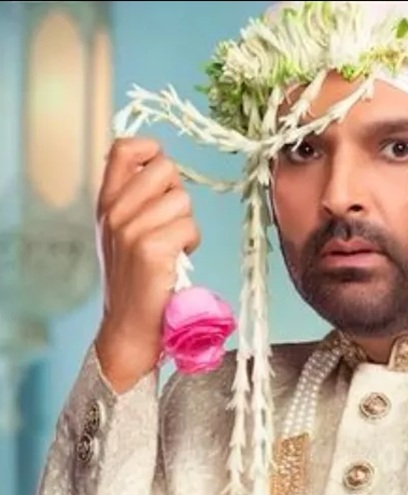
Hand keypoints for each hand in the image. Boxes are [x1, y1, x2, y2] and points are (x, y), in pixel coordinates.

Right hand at [94, 137, 200, 392]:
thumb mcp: (124, 229)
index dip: (152, 152)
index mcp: (106, 201)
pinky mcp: (151, 248)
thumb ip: (136, 197)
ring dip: (187, 224)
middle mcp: (114, 211)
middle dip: (178, 193)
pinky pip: (189, 227)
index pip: (125, 148)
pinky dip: (191, 243)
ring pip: (182, 200)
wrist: (130, 323)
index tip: (162, 177)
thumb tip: (161, 165)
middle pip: (165, 168)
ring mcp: (130, 228)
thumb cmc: (135, 276)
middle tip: (170, 222)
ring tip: (172, 247)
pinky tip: (177, 260)